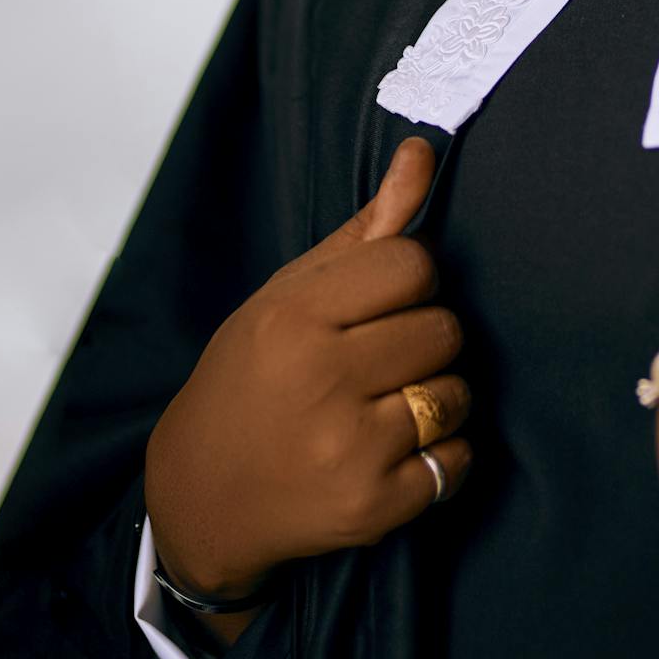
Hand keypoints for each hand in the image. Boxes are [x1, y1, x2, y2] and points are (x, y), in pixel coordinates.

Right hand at [144, 136, 471, 609]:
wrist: (201, 496)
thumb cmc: (253, 376)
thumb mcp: (291, 293)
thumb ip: (367, 227)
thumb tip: (422, 150)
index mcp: (298, 316)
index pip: (414, 263)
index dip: (410, 280)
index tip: (382, 302)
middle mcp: (324, 379)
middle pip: (444, 328)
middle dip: (425, 339)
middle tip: (382, 359)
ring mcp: (349, 448)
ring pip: (456, 394)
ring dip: (439, 398)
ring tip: (389, 406)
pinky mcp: (371, 508)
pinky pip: (457, 462)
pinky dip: (443, 457)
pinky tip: (397, 453)